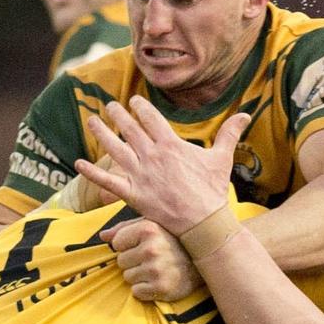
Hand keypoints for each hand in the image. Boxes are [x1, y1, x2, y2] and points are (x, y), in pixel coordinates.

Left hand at [76, 96, 247, 233]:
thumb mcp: (222, 158)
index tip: (134, 101)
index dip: (141, 107)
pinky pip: (108, 182)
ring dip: (101, 134)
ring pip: (115, 149)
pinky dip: (93, 173)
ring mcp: (141, 175)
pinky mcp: (133, 195)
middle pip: (130, 129)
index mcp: (171, 145)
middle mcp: (153, 156)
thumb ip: (229, 133)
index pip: (151, 118)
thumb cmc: (213, 191)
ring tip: (91, 121)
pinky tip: (78, 164)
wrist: (203, 222)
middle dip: (118, 115)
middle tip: (108, 105)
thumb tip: (245, 114)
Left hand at [102, 217, 204, 300]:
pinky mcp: (161, 288)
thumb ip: (125, 228)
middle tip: (151, 259)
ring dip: (138, 276)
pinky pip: (136, 292)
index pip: (117, 242)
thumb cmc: (173, 241)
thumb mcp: (152, 226)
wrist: (204, 261)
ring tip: (156, 269)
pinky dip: (145, 290)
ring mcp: (156, 269)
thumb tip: (103, 236)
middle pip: (120, 261)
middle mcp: (152, 248)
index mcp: (148, 228)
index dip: (127, 245)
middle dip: (132, 261)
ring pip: (127, 277)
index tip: (142, 245)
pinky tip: (158, 281)